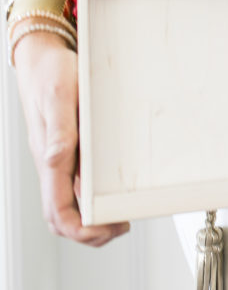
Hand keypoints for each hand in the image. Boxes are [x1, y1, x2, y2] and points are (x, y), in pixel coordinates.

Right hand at [13, 33, 129, 245]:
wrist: (43, 57)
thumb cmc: (52, 74)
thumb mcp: (60, 97)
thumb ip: (60, 131)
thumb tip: (58, 162)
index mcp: (49, 157)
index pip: (58, 211)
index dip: (83, 229)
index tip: (111, 228)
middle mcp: (51, 163)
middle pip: (61, 217)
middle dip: (91, 232)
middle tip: (122, 226)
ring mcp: (57, 159)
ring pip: (66, 204)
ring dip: (91, 218)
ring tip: (119, 216)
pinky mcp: (65, 150)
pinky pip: (73, 185)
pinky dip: (91, 198)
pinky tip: (111, 191)